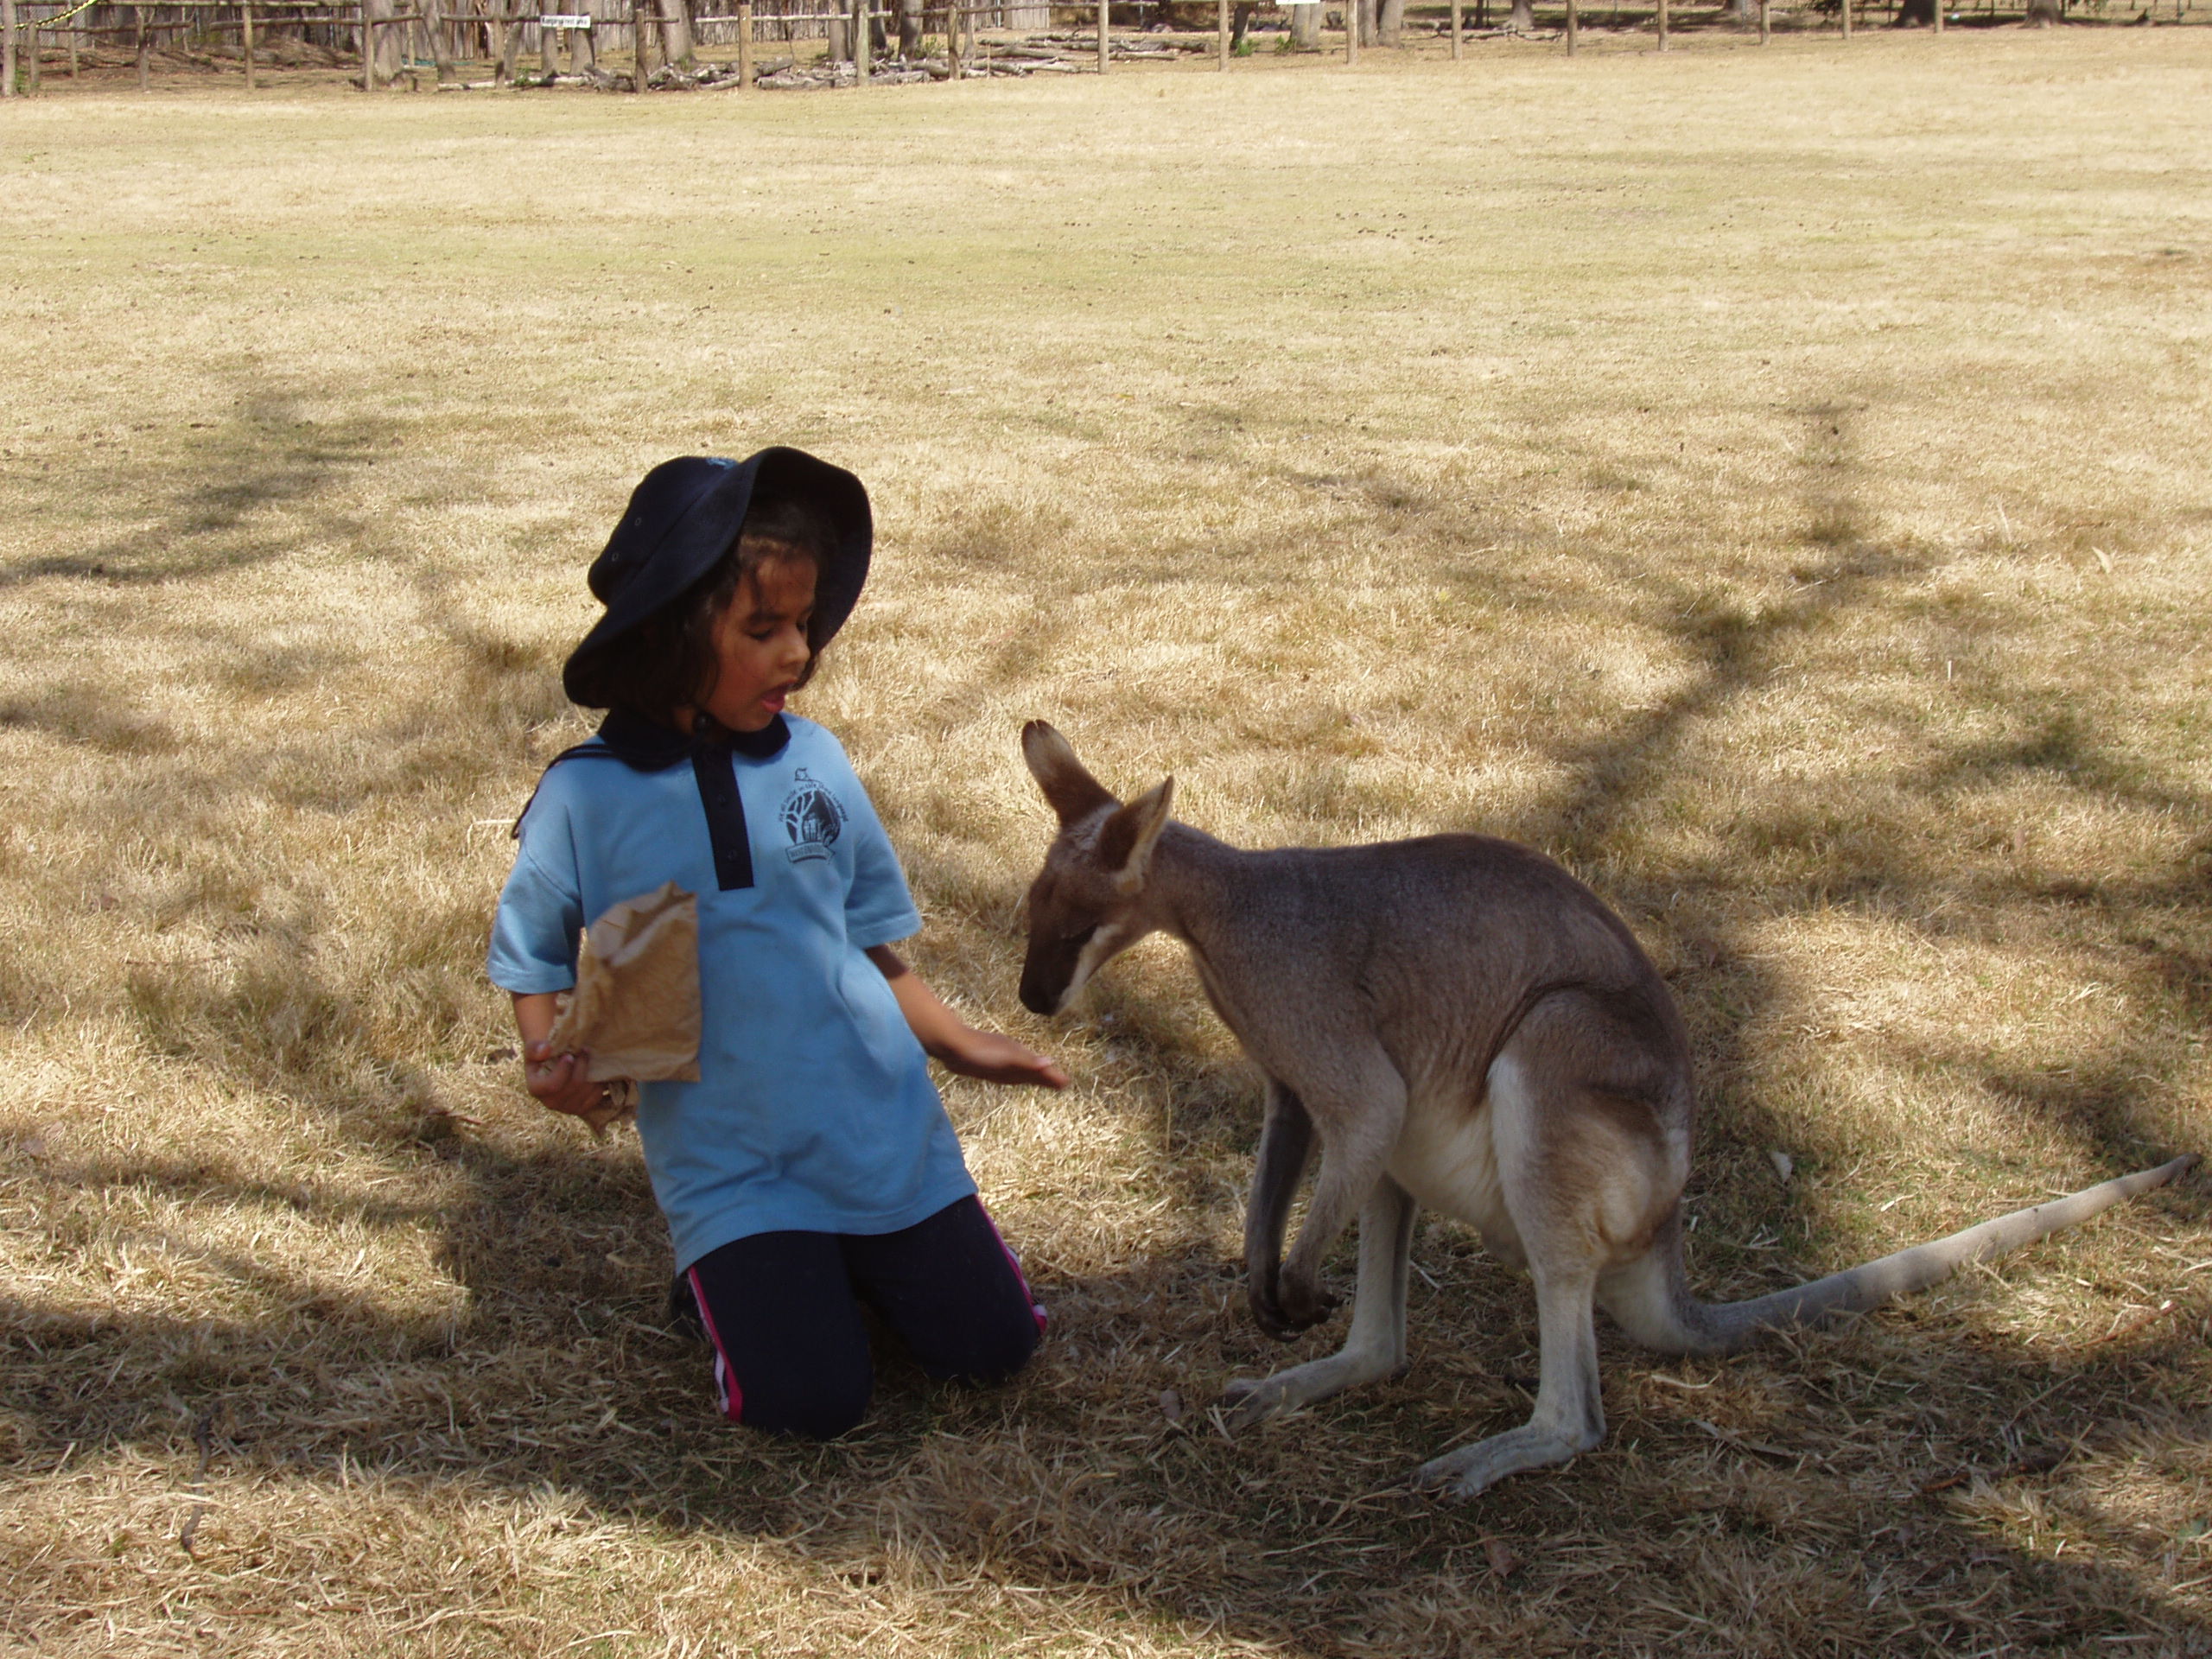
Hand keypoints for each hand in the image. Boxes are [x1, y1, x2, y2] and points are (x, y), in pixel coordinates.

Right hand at [523, 1040, 609, 1117]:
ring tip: (590, 1059)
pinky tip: (595, 1072)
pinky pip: (596, 1097)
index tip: (569, 1055)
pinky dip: (598, 1084)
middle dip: (581, 1066)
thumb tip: (546, 1049)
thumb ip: (535, 1047)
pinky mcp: (581, 1109)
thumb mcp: (534, 1046)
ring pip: (587, 1092)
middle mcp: (550, 1102)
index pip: (552, 1085)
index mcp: (536, 1088)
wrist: (556, 1063)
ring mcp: (566, 1108)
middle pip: (573, 1086)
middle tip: (584, 1051)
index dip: (564, 1070)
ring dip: (592, 1073)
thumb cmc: (544, 1054)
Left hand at [933, 1026, 1070, 1089]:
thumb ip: (1027, 1062)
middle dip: (1047, 1076)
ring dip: (1034, 1076)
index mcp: (1018, 1055)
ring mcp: (1000, 1060)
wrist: (951, 1044)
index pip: (1040, 1068)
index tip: (1066, 1082)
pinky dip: (1018, 1076)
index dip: (1052, 1075)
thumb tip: (1050, 1062)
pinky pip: (1008, 1072)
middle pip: (1034, 1069)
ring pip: (1022, 1071)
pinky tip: (1015, 1077)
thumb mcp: (1006, 1058)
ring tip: (1045, 1081)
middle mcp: (1012, 1056)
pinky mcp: (987, 1064)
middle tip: (1063, 1083)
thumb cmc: (979, 1052)